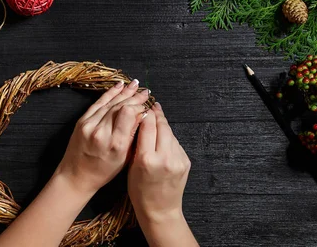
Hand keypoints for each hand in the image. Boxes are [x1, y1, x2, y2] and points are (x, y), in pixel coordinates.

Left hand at [54, 79, 150, 195]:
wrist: (76, 175)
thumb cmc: (103, 171)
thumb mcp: (125, 158)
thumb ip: (134, 136)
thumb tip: (143, 116)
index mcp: (115, 143)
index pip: (129, 114)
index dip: (139, 108)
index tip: (147, 107)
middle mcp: (101, 132)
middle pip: (120, 106)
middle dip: (134, 98)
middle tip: (145, 93)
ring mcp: (89, 125)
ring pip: (110, 103)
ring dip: (124, 93)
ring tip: (136, 85)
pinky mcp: (82, 121)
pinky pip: (98, 103)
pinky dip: (110, 94)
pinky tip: (119, 86)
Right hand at [128, 102, 190, 223]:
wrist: (160, 210)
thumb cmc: (139, 191)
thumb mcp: (130, 166)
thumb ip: (136, 144)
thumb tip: (140, 121)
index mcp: (146, 159)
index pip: (147, 126)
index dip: (144, 114)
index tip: (141, 106)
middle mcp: (164, 157)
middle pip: (161, 125)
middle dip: (156, 114)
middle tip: (151, 105)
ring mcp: (178, 159)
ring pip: (170, 132)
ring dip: (163, 124)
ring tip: (156, 117)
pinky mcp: (185, 161)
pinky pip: (175, 143)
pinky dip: (168, 137)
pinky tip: (162, 137)